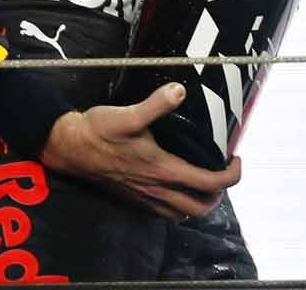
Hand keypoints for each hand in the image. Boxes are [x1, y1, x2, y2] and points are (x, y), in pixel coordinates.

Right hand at [40, 82, 242, 219]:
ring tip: (204, 180)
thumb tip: (179, 91)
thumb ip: (156, 104)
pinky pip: (164, 212)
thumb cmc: (98, 131)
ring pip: (182, 214)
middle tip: (223, 172)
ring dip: (199, 202)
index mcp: (163, 170)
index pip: (210, 184)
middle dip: (219, 194)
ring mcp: (145, 197)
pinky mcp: (133, 198)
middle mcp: (157, 190)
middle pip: (201, 208)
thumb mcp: (129, 114)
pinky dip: (178, 205)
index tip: (236, 159)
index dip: (231, 175)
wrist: (68, 147)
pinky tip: (177, 185)